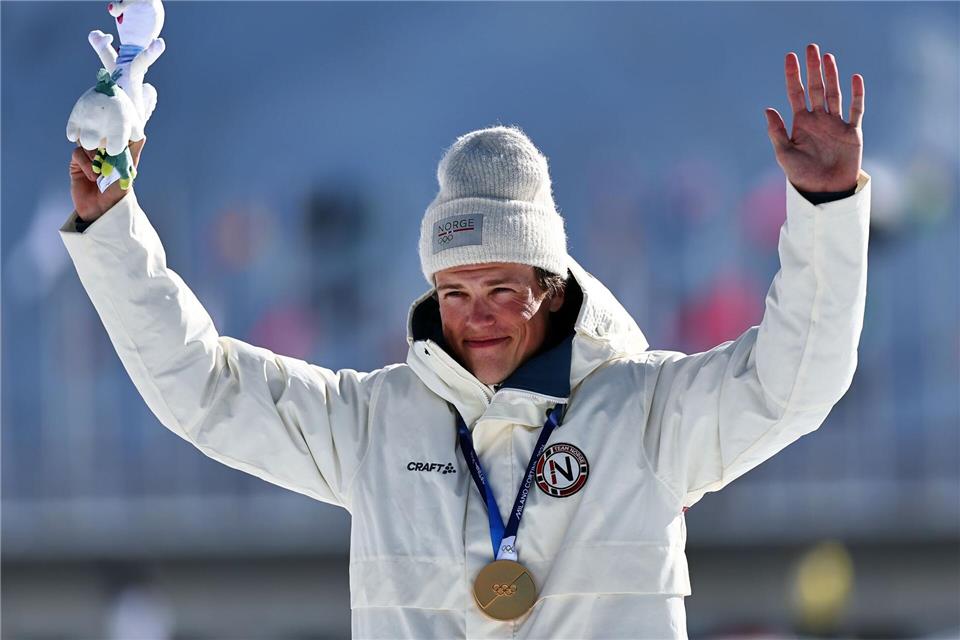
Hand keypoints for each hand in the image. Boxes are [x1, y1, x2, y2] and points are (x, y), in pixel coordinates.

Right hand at [70, 138, 144, 221]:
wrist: (101, 209)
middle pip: (97, 136)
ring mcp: (89, 158)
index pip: (112, 136)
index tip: (116, 140)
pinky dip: (85, 163)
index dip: (113, 135)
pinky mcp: (77, 165)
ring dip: (94, 154)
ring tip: (101, 170)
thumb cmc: (118, 191)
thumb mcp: (127, 171)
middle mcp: (102, 154)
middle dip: (102, 144)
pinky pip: (77, 153)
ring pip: (87, 143)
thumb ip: (132, 153)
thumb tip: (141, 136)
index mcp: (116, 154)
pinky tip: (93, 176)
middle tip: (107, 154)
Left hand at [764, 43, 863, 191]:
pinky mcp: (852, 132)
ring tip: (828, 57)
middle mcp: (818, 119)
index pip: (796, 93)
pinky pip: (855, 110)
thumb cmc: (801, 175)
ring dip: (832, 76)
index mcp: (800, 123)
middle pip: (816, 88)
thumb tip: (767, 109)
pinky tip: (855, 78)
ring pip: (834, 94)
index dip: (793, 75)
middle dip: (813, 68)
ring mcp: (835, 124)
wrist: (824, 192)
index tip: (789, 57)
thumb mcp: (784, 154)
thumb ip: (776, 132)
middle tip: (811, 47)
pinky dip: (856, 95)